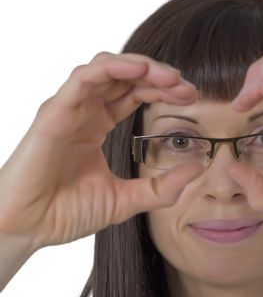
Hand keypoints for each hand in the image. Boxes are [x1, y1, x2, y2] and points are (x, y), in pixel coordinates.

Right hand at [0, 52, 203, 249]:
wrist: (28, 229)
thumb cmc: (67, 212)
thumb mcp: (127, 199)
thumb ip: (162, 187)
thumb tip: (199, 168)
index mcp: (100, 123)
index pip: (136, 93)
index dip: (164, 90)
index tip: (191, 97)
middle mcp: (86, 110)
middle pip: (127, 77)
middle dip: (160, 77)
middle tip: (187, 88)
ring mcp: (70, 108)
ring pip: (107, 68)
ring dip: (142, 67)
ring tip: (171, 77)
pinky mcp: (55, 112)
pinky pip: (84, 78)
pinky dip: (113, 68)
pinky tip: (140, 70)